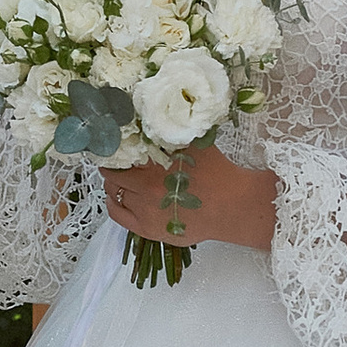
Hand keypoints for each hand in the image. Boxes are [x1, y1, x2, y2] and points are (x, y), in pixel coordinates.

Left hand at [101, 146, 278, 254]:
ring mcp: (145, 210)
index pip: (122, 152)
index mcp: (156, 163)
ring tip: (118, 178)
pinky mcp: (147, 229)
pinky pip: (118, 215)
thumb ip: (171, 132)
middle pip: (114, 173)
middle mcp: (146, 187)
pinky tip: (116, 197)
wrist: (233, 206)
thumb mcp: (194, 144)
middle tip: (116, 160)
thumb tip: (149, 117)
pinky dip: (113, 204)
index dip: (116, 147)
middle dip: (113, 165)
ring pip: (114, 193)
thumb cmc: (218, 172)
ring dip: (114, 183)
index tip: (115, 143)